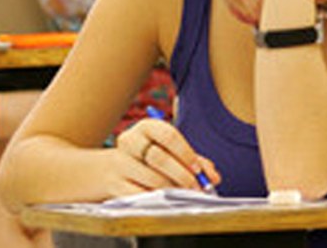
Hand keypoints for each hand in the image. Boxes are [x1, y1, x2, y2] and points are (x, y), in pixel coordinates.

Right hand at [105, 118, 219, 196]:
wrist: (114, 169)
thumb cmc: (150, 159)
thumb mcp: (171, 153)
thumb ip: (193, 161)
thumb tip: (212, 176)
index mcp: (146, 127)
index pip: (169, 135)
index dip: (186, 154)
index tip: (198, 170)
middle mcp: (130, 141)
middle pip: (159, 157)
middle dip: (182, 175)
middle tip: (196, 187)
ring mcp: (119, 163)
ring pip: (152, 179)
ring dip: (172, 190)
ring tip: (183, 194)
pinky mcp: (115, 184)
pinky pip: (141, 195)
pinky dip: (157, 199)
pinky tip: (165, 199)